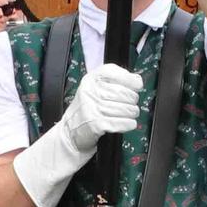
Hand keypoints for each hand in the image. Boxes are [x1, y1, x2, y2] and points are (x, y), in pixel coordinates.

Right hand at [14, 62, 143, 206]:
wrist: (69, 134)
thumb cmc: (86, 111)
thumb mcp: (94, 90)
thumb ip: (113, 82)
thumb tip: (137, 80)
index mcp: (90, 80)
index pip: (113, 72)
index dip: (129, 80)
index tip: (137, 86)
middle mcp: (89, 92)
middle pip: (123, 93)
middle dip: (132, 101)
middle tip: (132, 106)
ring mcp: (91, 108)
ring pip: (124, 109)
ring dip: (131, 114)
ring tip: (130, 115)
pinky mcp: (95, 124)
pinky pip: (120, 122)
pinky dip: (128, 124)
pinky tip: (129, 124)